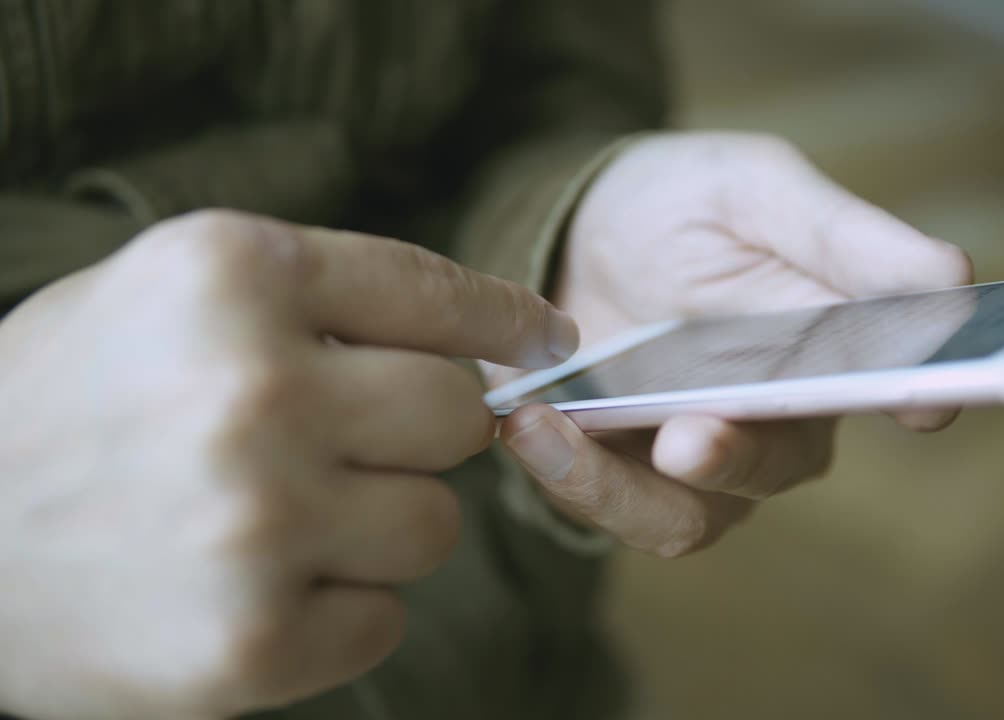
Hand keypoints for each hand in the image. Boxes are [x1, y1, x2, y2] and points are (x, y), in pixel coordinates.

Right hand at [0, 211, 577, 719]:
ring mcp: (255, 527)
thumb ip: (322, 300)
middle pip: (458, 416)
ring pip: (434, 525)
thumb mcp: (169, 296)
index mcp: (231, 277)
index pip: (435, 294)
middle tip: (343, 445)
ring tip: (277, 521)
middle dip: (419, 433)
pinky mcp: (247, 646)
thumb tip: (494, 337)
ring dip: (379, 526)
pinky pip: (383, 621)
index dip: (505, 321)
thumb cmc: (62, 403)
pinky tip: (252, 589)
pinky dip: (336, 610)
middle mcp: (253, 392)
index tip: (546, 341)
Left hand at [502, 132, 971, 556]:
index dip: (923, 398)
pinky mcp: (635, 478)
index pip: (903, 385)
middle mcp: (785, 418)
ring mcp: (708, 459)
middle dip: (738, 455)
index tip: (926, 403)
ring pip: (695, 513)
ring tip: (551, 426)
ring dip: (623, 485)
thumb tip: (953, 278)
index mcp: (839, 343)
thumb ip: (840, 236)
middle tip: (689, 438)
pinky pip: (619, 508)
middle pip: (785, 462)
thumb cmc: (683, 204)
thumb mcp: (754, 189)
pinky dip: (573, 477)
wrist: (578, 230)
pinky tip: (529, 423)